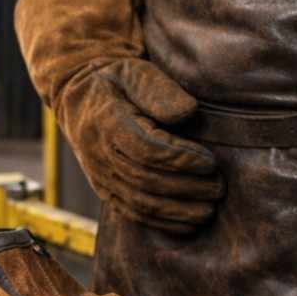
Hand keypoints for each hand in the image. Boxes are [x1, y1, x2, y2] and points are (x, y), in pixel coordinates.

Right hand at [57, 60, 222, 233]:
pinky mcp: (105, 191)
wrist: (77, 99)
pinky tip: (189, 224)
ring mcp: (100, 176)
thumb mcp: (133, 71)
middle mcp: (100, 154)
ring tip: (209, 209)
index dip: (181, 159)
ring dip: (178, 211)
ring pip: (140, 203)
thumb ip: (158, 89)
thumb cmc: (115, 82)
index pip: (147, 149)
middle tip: (218, 187)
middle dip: (186, 188)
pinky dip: (163, 223)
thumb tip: (187, 113)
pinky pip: (133, 213)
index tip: (210, 161)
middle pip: (146, 180)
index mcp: (107, 122)